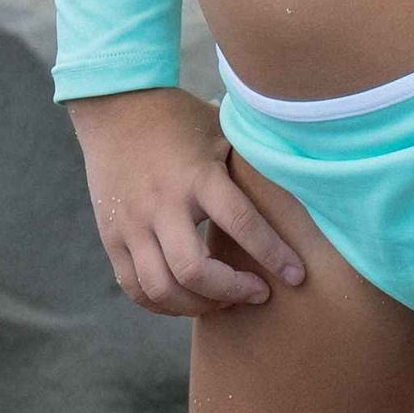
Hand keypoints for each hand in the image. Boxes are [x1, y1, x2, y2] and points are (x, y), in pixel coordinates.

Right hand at [70, 87, 307, 317]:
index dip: (273, 254)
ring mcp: (133, 223)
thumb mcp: (219, 127)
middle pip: (195, 270)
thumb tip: (300, 175)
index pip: (241, 222)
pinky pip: (136, 289)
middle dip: (232, 292)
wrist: (115, 106)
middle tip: (258, 292)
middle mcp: (163, 203)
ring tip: (223, 301)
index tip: (297, 275)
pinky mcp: (112, 236)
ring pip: (163, 289)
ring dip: (199, 306)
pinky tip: (187, 300)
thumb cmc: (178, 117)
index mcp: (197, 174)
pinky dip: (163, 305)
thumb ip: (249, 159)